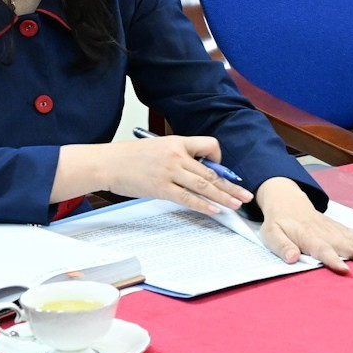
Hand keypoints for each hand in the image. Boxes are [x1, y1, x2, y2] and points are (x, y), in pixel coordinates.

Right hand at [94, 134, 252, 215]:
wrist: (106, 163)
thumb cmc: (129, 157)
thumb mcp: (157, 148)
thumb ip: (177, 156)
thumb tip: (196, 171)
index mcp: (177, 141)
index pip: (209, 145)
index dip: (218, 158)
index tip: (220, 170)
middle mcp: (176, 155)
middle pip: (211, 170)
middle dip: (231, 185)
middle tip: (246, 194)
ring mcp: (169, 172)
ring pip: (203, 184)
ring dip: (223, 196)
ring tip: (236, 204)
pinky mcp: (160, 188)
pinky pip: (187, 197)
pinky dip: (202, 204)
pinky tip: (214, 210)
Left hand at [253, 178, 352, 272]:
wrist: (288, 201)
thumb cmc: (279, 223)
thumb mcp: (271, 234)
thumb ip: (282, 247)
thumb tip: (291, 258)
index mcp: (310, 238)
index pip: (324, 251)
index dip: (334, 260)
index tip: (346, 270)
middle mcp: (329, 235)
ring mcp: (339, 232)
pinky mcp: (344, 230)